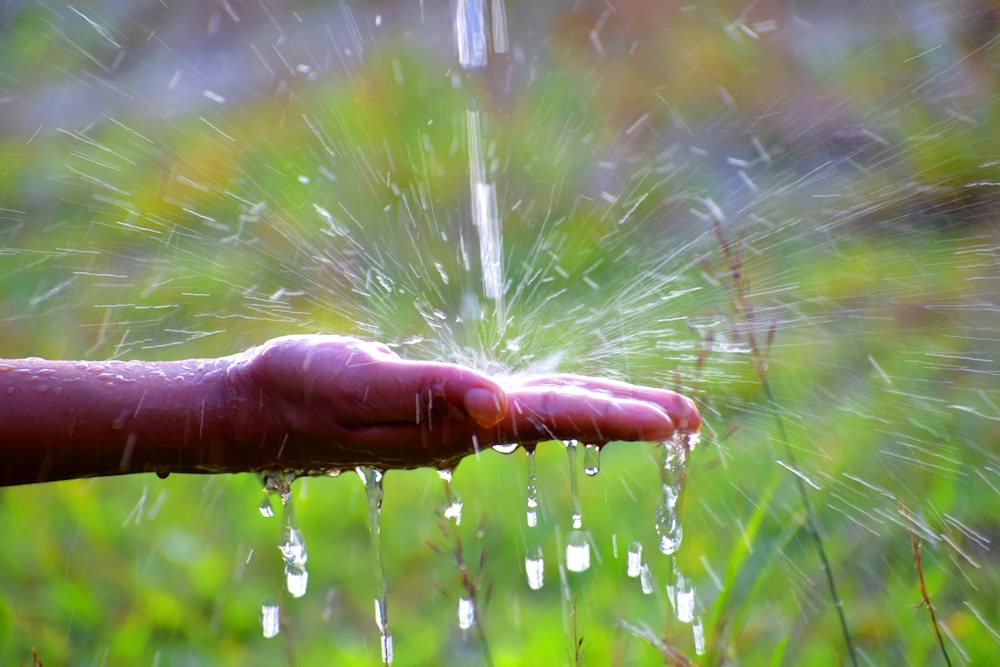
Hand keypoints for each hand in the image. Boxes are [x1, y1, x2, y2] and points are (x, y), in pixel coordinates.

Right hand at [242, 335, 699, 469]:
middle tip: (691, 417)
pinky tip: (560, 408)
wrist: (258, 412)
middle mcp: (468, 429)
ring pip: (543, 415)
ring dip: (599, 411)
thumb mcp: (358, 385)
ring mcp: (454, 423)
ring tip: (650, 413)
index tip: (676, 420)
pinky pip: (512, 409)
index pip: (555, 419)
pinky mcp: (436, 410)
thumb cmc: (301, 390)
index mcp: (460, 423)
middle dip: (628, 418)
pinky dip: (554, 404)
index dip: (616, 416)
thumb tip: (501, 407)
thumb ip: (429, 394)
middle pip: (564, 421)